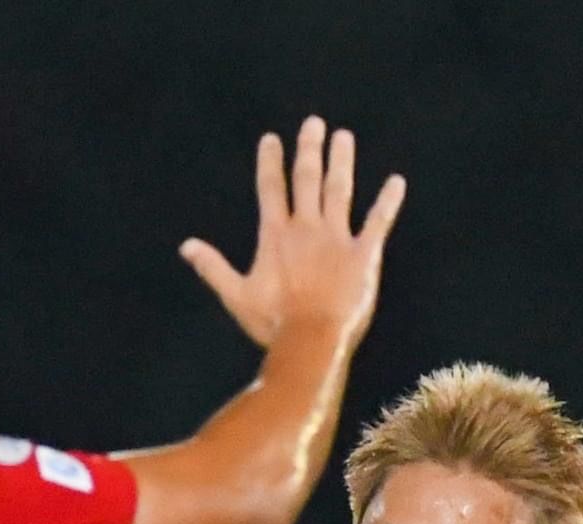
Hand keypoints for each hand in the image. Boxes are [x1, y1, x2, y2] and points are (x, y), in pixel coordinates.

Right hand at [181, 117, 405, 351]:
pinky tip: (397, 182)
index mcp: (276, 235)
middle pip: (307, 178)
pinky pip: (378, 222)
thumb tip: (185, 246)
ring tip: (344, 137)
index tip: (272, 139)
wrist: (312, 341)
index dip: (271, 162)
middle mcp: (306, 228)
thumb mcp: (237, 296)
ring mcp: (337, 239)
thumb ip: (213, 267)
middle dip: (309, 149)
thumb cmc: (273, 324)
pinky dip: (388, 201)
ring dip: (341, 162)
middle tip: (314, 124)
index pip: (270, 188)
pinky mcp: (363, 255)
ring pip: (339, 190)